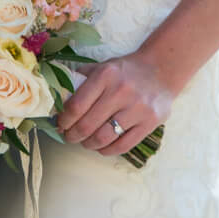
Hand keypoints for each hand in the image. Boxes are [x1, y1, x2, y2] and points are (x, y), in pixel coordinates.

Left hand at [56, 53, 174, 156]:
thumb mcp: (102, 67)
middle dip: (72, 135)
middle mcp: (121, 91)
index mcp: (105, 75)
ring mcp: (137, 108)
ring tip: (84, 142)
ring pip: (104, 138)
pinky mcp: (150, 123)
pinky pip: (123, 145)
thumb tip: (57, 100)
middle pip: (87, 125)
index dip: (64, 120)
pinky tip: (101, 146)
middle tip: (68, 136)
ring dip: (88, 144)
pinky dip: (107, 150)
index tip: (60, 125)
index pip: (76, 106)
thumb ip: (80, 81)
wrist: (161, 70)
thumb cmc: (125, 71)